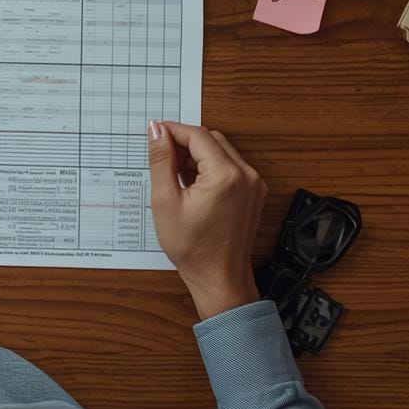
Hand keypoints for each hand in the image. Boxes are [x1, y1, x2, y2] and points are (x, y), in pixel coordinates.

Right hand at [148, 121, 265, 319]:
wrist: (220, 277)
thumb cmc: (194, 248)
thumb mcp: (166, 202)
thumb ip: (161, 161)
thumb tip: (156, 131)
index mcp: (225, 175)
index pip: (197, 135)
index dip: (173, 131)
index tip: (155, 133)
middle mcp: (246, 175)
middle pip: (211, 139)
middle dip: (184, 143)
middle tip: (163, 160)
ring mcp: (253, 183)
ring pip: (221, 151)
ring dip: (197, 155)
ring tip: (176, 177)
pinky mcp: (254, 191)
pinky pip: (230, 166)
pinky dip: (210, 168)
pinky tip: (193, 186)